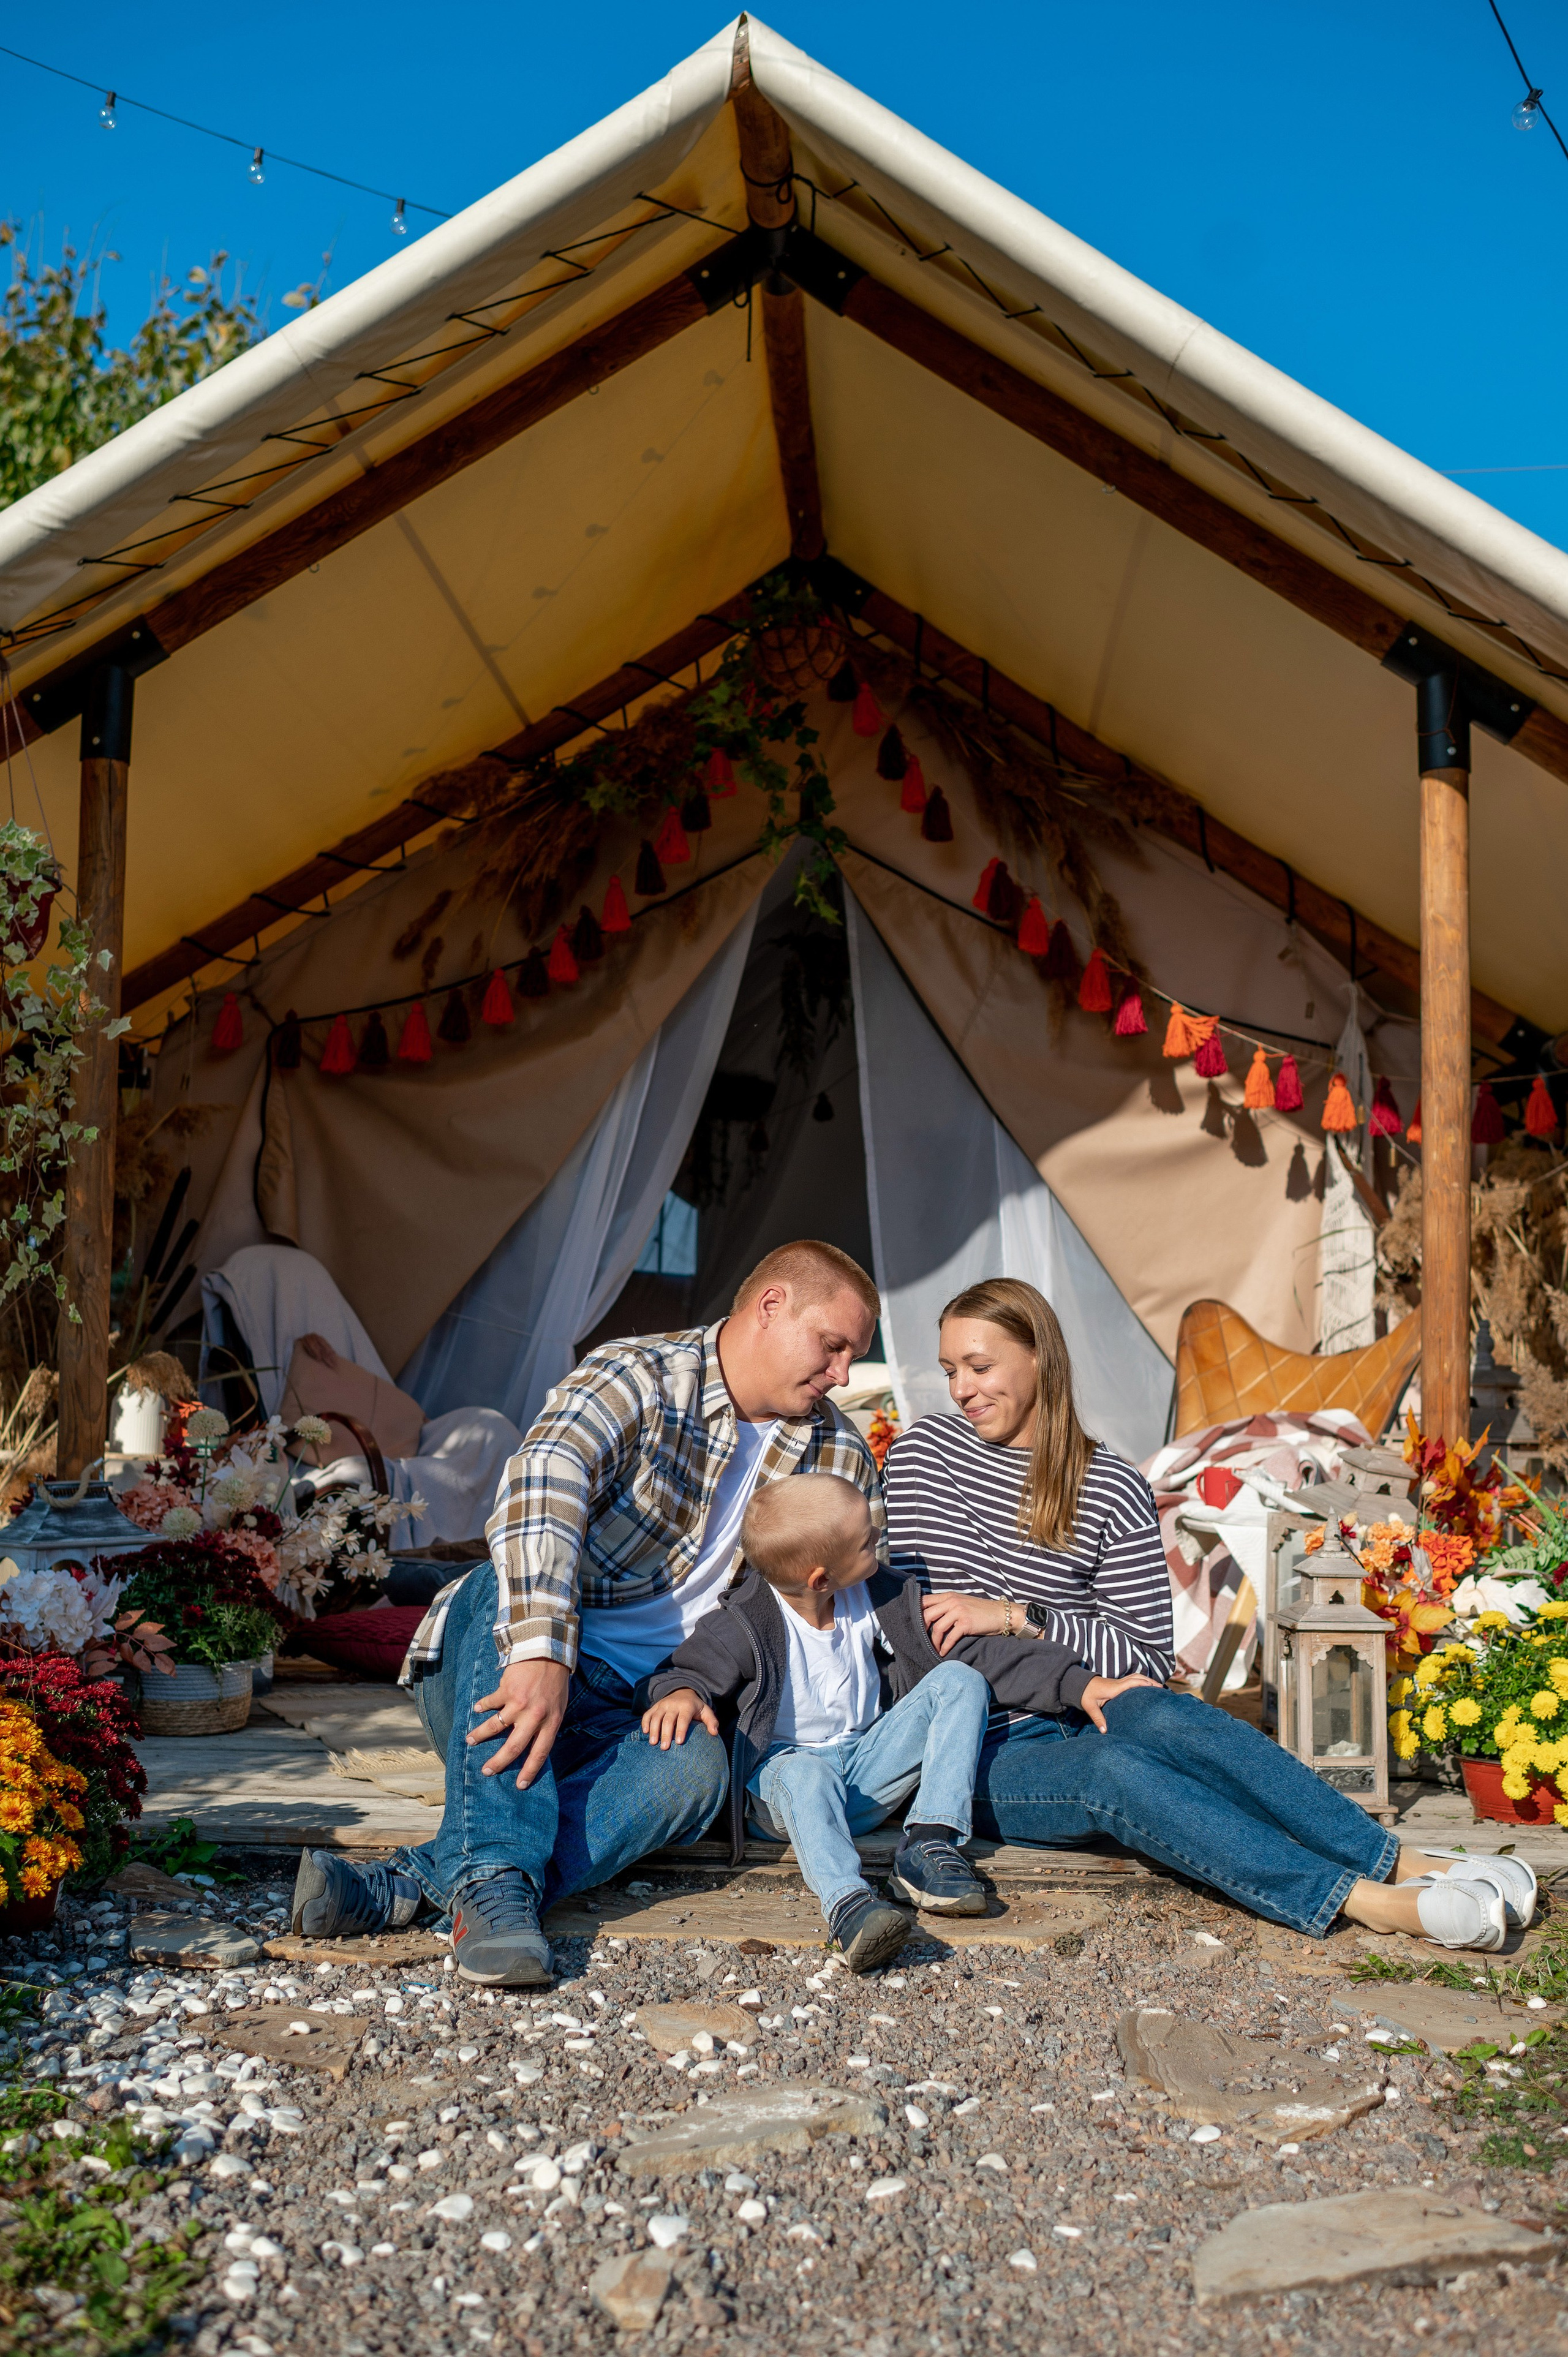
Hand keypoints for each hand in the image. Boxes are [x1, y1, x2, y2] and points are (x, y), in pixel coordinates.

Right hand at [470, 1659, 570, 1788]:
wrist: (548, 1651)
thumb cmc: (555, 1681)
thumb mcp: (559, 1705)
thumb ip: (546, 1723)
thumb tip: (531, 1742)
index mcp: (551, 1722)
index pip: (540, 1753)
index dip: (530, 1770)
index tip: (520, 1785)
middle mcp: (535, 1716)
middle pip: (514, 1746)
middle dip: (498, 1762)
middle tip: (486, 1772)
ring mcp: (519, 1704)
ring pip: (496, 1726)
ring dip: (481, 1735)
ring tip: (470, 1741)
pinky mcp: (506, 1690)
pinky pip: (490, 1703)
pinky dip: (482, 1707)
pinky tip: (477, 1710)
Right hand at [641, 1687, 719, 1750]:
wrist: (683, 1691)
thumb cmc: (695, 1707)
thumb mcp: (705, 1711)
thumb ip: (711, 1721)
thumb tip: (714, 1733)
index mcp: (687, 1706)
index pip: (683, 1718)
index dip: (681, 1730)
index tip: (678, 1742)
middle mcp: (673, 1704)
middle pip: (668, 1719)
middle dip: (665, 1734)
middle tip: (664, 1748)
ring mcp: (663, 1704)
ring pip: (656, 1717)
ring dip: (654, 1730)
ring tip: (653, 1743)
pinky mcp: (655, 1706)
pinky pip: (648, 1714)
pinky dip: (645, 1722)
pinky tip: (645, 1732)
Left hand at [922, 1591, 1014, 1654]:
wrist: (1001, 1614)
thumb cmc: (981, 1611)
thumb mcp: (962, 1603)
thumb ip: (947, 1606)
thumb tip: (931, 1616)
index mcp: (949, 1596)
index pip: (925, 1601)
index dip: (916, 1613)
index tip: (914, 1625)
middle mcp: (952, 1601)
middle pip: (927, 1615)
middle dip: (922, 1630)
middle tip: (922, 1640)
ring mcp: (959, 1611)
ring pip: (937, 1628)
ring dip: (934, 1642)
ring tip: (934, 1649)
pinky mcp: (966, 1623)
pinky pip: (950, 1637)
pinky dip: (944, 1647)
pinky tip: (943, 1652)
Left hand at [1077, 1672, 1163, 1732]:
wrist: (1079, 1684)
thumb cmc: (1085, 1695)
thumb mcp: (1090, 1707)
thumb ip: (1098, 1718)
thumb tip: (1105, 1731)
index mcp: (1114, 1688)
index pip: (1131, 1683)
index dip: (1143, 1684)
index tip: (1155, 1688)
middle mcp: (1118, 1684)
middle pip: (1137, 1678)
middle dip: (1150, 1682)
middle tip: (1163, 1689)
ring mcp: (1119, 1682)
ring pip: (1136, 1677)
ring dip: (1147, 1680)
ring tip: (1159, 1687)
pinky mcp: (1118, 1684)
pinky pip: (1133, 1680)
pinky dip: (1142, 1681)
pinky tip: (1148, 1688)